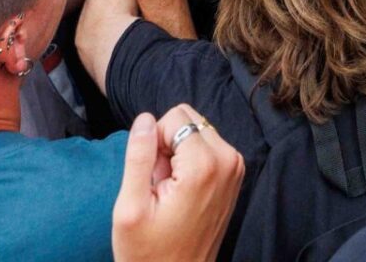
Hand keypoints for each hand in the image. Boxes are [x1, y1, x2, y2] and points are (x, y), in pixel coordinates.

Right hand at [112, 105, 245, 261]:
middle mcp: (228, 160)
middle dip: (167, 145)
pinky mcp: (234, 174)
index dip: (154, 143)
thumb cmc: (150, 253)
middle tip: (161, 184)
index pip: (174, 117)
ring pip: (196, 131)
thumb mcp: (130, 207)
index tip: (153, 177)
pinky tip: (181, 192)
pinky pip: (206, 146)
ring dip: (177, 155)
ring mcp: (235, 168)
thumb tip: (145, 118)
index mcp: (205, 165)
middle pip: (188, 119)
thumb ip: (138, 156)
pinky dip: (189, 163)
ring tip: (170, 191)